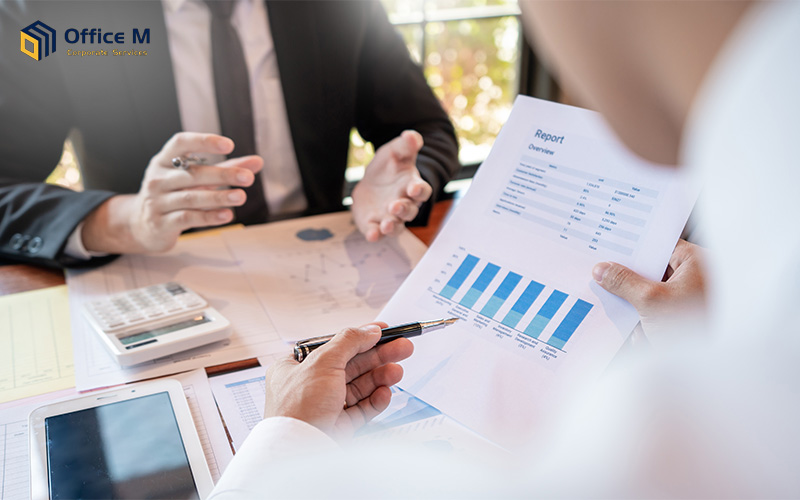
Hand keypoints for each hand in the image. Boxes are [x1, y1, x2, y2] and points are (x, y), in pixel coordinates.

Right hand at [82, 132, 262, 253]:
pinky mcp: (161, 223)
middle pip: (193, 174)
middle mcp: (158, 178)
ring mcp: (157, 201)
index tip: (229, 145)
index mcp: (164, 160)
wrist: (142, 225)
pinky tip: (226, 215)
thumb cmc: (175, 195)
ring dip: (218, 197)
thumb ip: (227, 169)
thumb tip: (258, 161)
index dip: (204, 141)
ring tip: (241, 197)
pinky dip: (208, 216)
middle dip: (223, 175)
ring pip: (191, 197)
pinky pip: (187, 217)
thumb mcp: (197, 178)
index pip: (180, 143)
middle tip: (248, 177)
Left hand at [264, 323, 413, 438]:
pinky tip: (385, 394)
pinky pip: (360, 410)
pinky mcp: (337, 426)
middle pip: (351, 366)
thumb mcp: (322, 363)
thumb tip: (369, 330)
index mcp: (296, 367)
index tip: (384, 331)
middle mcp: (309, 386)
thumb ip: (348, 342)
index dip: (361, 338)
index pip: (334, 346)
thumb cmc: (298, 408)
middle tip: (403, 348)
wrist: (297, 450)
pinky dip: (374, 401)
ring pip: (358, 388)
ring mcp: (324, 407)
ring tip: (397, 372)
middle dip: (378, 357)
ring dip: (379, 378)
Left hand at [351, 130, 432, 241]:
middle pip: (409, 211)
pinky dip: (375, 235)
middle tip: (395, 206)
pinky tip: (372, 234)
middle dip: (403, 210)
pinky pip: (377, 233)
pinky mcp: (374, 225)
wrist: (372, 184)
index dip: (419, 190)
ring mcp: (390, 217)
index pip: (422, 191)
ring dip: (392, 226)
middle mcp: (404, 205)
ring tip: (386, 225)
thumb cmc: (389, 168)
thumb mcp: (394, 152)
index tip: (414, 188)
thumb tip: (412, 135)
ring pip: (396, 226)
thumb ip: (405, 146)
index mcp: (412, 186)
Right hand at [592, 239, 706, 336]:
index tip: (606, 252)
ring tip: (635, 323)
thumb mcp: (652, 301)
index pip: (655, 246)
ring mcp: (690, 299)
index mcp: (694, 261)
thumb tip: (603, 271)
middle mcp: (694, 276)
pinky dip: (647, 324)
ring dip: (637, 309)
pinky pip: (657, 313)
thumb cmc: (700, 327)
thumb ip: (624, 283)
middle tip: (608, 285)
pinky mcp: (685, 319)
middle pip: (650, 271)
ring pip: (651, 294)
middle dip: (630, 285)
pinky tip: (643, 336)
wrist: (719, 367)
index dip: (629, 249)